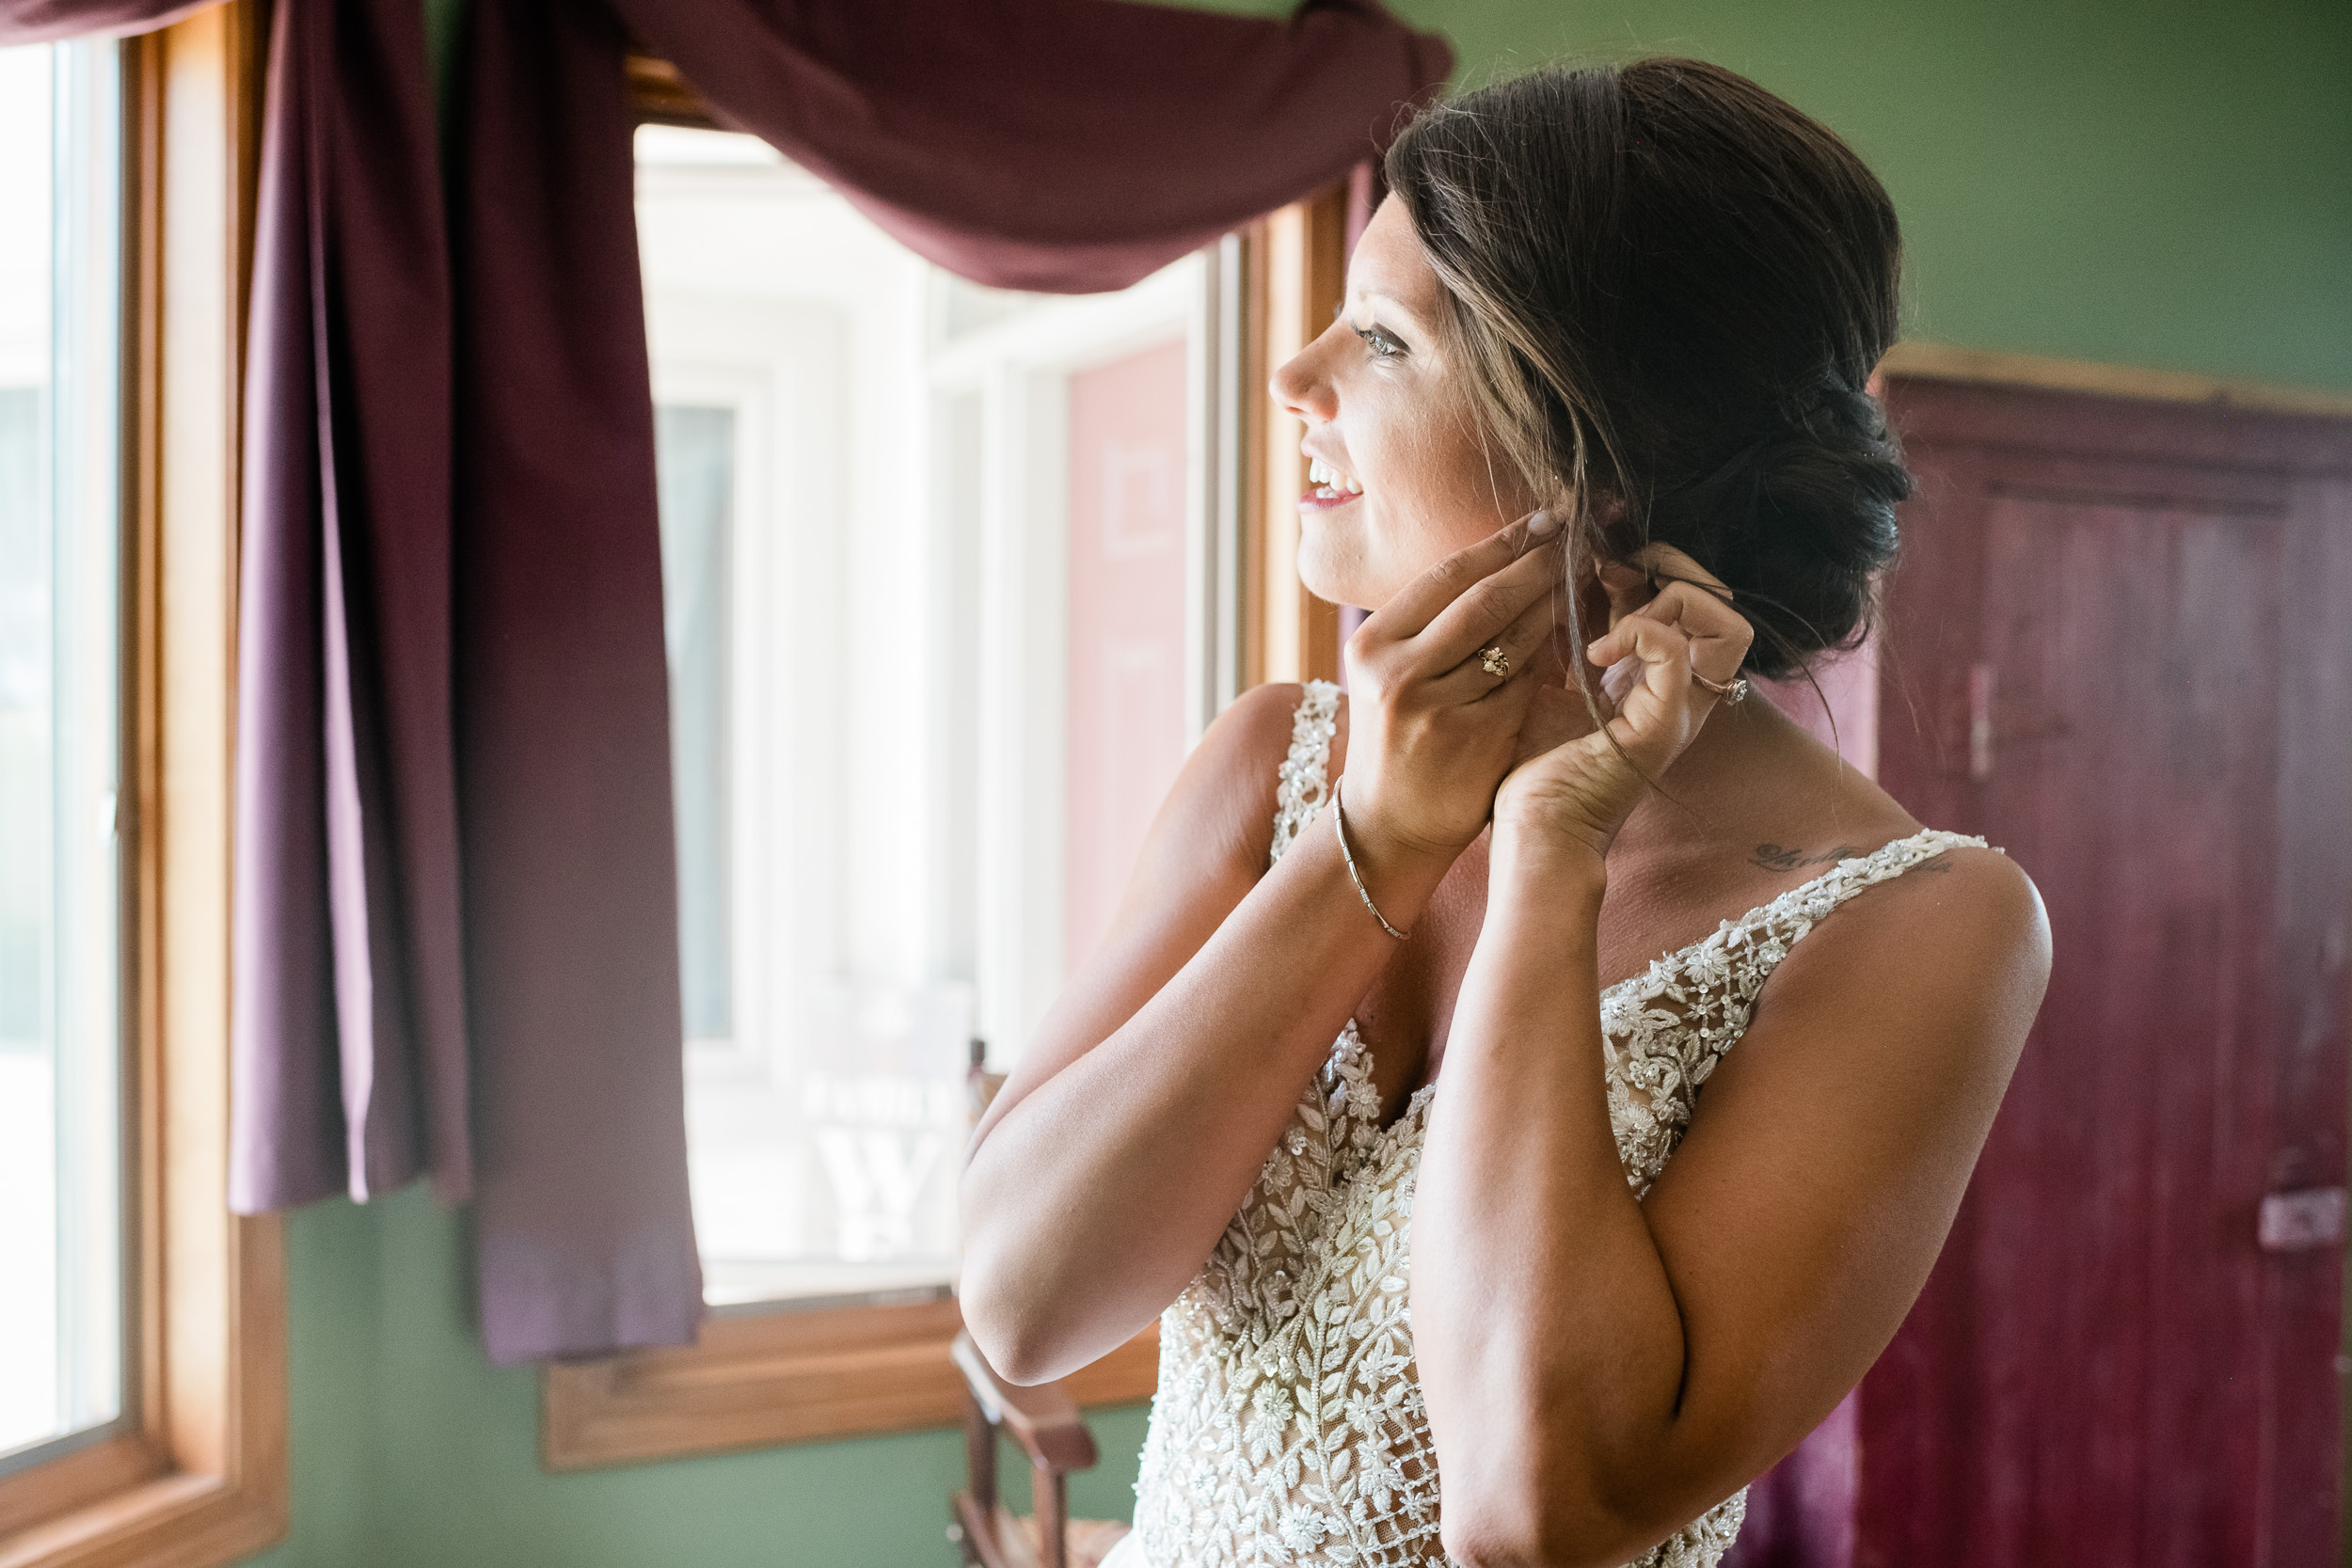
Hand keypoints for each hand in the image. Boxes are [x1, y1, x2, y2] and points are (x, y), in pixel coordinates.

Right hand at [1340, 511, 1570, 871]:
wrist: (1389, 823)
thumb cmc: (1397, 737)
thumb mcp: (1389, 674)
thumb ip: (1428, 626)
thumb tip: (1493, 559)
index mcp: (1372, 645)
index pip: (1446, 576)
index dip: (1502, 543)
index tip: (1543, 520)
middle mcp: (1398, 672)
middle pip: (1484, 599)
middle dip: (1537, 561)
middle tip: (1576, 533)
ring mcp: (1436, 707)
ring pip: (1512, 638)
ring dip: (1554, 601)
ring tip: (1582, 572)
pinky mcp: (1475, 737)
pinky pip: (1524, 682)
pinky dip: (1551, 653)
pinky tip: (1573, 631)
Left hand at [1493, 544, 1754, 865]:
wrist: (1534, 829)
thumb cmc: (1537, 762)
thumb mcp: (1556, 676)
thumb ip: (1575, 629)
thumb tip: (1567, 569)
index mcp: (1659, 676)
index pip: (1693, 598)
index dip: (1655, 564)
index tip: (1601, 561)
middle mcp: (1683, 691)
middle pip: (1724, 602)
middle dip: (1670, 567)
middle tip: (1611, 572)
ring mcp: (1680, 710)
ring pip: (1726, 623)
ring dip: (1668, 599)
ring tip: (1612, 619)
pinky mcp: (1663, 728)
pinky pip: (1680, 653)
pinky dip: (1640, 633)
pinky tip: (1595, 654)